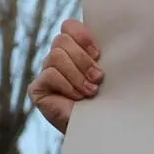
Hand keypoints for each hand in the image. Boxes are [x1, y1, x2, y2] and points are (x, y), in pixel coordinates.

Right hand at [27, 18, 103, 133]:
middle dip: (83, 60)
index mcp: (74, 49)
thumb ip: (101, 52)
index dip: (83, 36)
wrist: (102, 128)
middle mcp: (57, 58)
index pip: (69, 26)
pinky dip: (68, 86)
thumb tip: (116, 31)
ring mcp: (45, 72)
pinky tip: (77, 98)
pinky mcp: (37, 88)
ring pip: (56, 56)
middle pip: (62, 40)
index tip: (99, 54)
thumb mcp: (108, 70)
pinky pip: (50, 74)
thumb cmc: (109, 99)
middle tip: (98, 77)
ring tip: (90, 91)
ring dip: (78, 75)